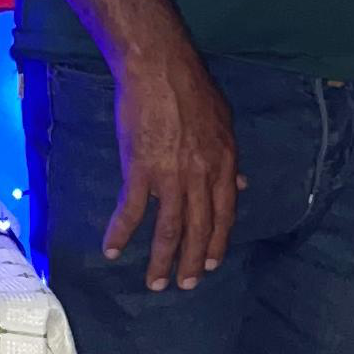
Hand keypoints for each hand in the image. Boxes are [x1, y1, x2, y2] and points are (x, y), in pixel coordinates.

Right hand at [105, 41, 237, 290]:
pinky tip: (113, 250)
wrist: (160, 68)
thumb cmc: (191, 88)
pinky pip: (131, 210)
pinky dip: (121, 233)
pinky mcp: (140, 169)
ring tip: (155, 283)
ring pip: (169, 228)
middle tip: (184, 285)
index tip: (209, 264)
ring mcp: (171, 175)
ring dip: (162, 259)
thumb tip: (240, 186)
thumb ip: (230, 158)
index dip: (216, 242)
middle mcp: (201, 176)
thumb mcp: (224, 122)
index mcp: (223, 164)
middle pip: (198, 228)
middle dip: (191, 262)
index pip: (224, 214)